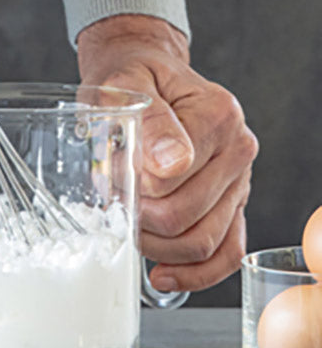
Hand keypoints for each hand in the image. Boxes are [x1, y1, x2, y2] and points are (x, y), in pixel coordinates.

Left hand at [76, 14, 257, 291]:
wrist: (142, 73)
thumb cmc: (130, 79)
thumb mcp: (123, 84)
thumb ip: (148, 120)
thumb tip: (170, 165)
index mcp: (217, 114)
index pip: (171, 176)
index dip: (131, 184)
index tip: (109, 172)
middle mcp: (237, 148)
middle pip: (186, 215)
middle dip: (138, 217)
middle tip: (111, 198)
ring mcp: (238, 180)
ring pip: (203, 241)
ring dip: (155, 245)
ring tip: (127, 224)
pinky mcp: (231, 205)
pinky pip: (225, 252)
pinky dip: (194, 272)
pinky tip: (161, 274)